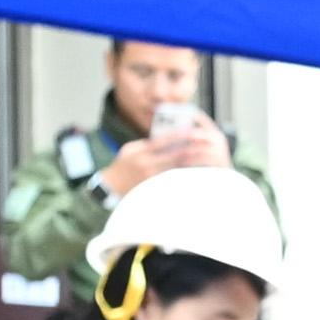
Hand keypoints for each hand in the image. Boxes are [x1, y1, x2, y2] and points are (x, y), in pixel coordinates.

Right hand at [99, 114, 224, 196]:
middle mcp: (146, 164)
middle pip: (175, 156)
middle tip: (208, 144)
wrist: (111, 186)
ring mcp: (152, 178)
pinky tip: (199, 174)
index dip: (180, 135)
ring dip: (194, 164)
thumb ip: (149, 145)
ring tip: (208, 158)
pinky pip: (175, 181)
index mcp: (140, 151)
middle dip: (193, 149)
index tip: (193, 131)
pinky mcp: (156, 189)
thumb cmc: (123, 165)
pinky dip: (187, 177)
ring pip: (178, 169)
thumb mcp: (131, 150)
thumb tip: (170, 140)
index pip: (163, 141)